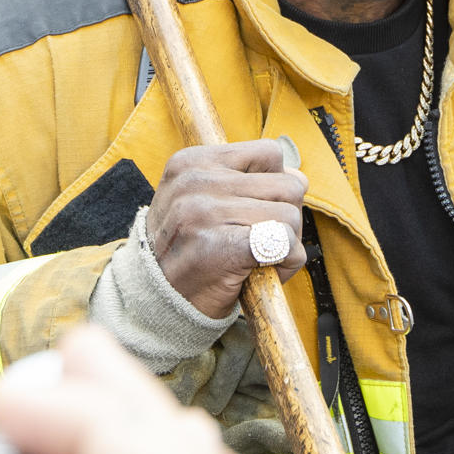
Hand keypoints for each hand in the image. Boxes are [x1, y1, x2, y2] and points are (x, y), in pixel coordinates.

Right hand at [147, 141, 308, 318]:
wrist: (153, 300)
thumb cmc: (188, 250)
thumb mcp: (204, 200)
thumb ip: (252, 183)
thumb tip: (300, 178)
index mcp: (191, 162)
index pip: (269, 153)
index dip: (275, 183)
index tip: (254, 210)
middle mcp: (196, 181)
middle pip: (287, 185)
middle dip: (287, 216)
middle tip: (263, 241)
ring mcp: (205, 213)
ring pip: (290, 216)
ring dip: (289, 243)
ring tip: (259, 258)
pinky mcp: (220, 248)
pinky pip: (284, 242)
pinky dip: (288, 260)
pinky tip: (266, 270)